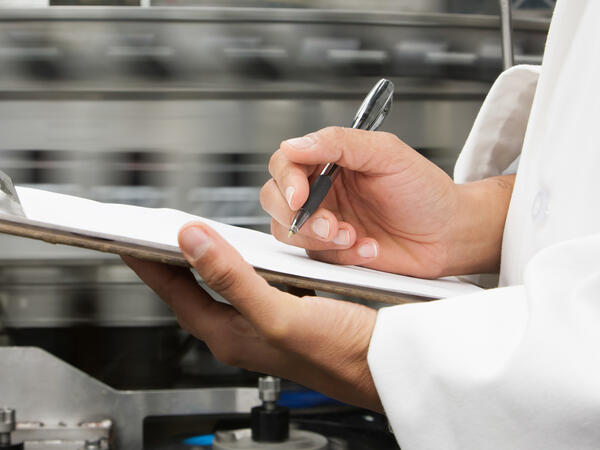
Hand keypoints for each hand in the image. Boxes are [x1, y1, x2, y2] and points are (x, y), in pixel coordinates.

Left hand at [123, 222, 381, 411]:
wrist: (386, 364)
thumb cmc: (341, 352)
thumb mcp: (280, 315)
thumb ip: (232, 279)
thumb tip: (191, 242)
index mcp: (232, 336)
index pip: (175, 294)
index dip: (149, 265)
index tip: (128, 240)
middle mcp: (244, 331)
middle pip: (193, 291)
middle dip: (171, 263)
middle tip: (154, 235)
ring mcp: (264, 323)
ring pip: (221, 287)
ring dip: (205, 262)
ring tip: (189, 239)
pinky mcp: (285, 313)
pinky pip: (250, 284)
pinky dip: (240, 264)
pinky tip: (245, 253)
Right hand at [261, 127, 514, 277]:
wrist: (449, 234)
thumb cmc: (424, 191)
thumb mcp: (387, 154)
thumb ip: (338, 143)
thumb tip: (294, 144)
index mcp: (330, 162)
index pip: (285, 164)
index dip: (286, 180)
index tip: (300, 195)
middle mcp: (322, 191)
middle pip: (274, 199)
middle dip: (297, 216)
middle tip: (329, 223)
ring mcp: (325, 223)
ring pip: (287, 233)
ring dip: (318, 238)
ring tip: (353, 236)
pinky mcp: (333, 253)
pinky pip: (317, 258)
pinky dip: (343, 256)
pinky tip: (370, 248)